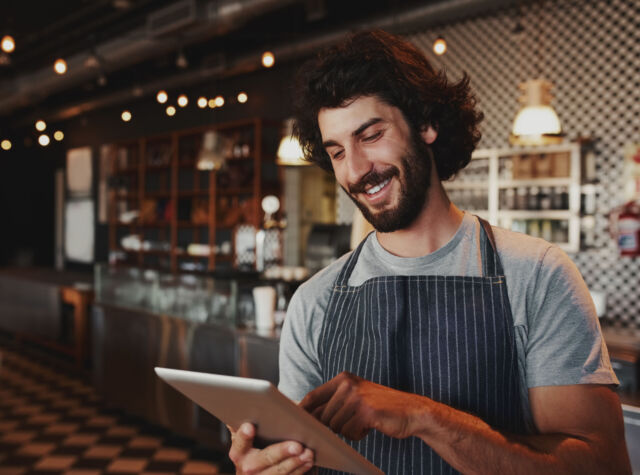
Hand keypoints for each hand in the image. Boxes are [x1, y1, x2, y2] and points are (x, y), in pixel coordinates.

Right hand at [228, 422, 314, 473]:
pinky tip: (308, 461)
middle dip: (282, 451)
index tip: (250, 426)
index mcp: (238, 452)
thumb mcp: (250, 435)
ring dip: (296, 462)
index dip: (244, 435)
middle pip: (266, 458)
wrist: (254, 471)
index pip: (240, 442)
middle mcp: (247, 468)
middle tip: (297, 446)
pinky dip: (300, 470)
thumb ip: (256, 420)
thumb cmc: (255, 444)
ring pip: (279, 472)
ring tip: (308, 453)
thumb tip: (278, 406)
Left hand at [300, 371, 426, 440]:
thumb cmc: (379, 407)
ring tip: (364, 421)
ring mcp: (357, 397)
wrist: (411, 411)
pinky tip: (370, 425)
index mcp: (343, 378)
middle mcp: (348, 384)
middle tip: (353, 422)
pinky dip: (358, 434)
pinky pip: (350, 432)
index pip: (313, 396)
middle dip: (334, 426)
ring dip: (348, 430)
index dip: (302, 411)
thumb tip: (304, 414)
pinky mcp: (366, 411)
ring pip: (336, 426)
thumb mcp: (354, 397)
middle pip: (323, 416)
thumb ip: (332, 402)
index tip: (296, 423)